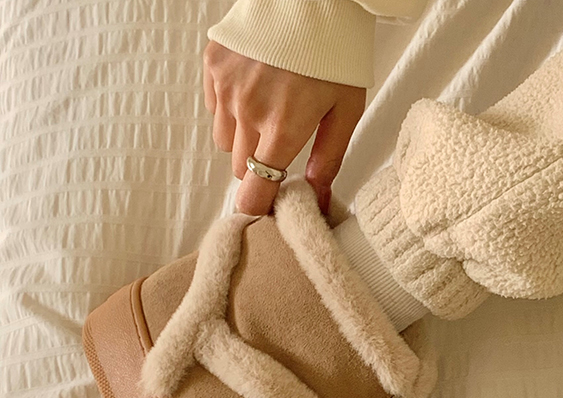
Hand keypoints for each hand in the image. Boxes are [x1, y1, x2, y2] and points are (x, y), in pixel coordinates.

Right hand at [203, 39, 365, 215]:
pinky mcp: (213, 65)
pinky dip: (231, 109)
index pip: (254, 189)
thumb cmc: (335, 57)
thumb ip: (328, 161)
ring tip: (269, 114)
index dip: (258, 206)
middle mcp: (248, 110)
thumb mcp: (345, 112)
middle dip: (258, 168)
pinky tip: (256, 90)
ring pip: (224, 140)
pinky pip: (215, 108)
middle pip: (239, 168)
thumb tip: (319, 202)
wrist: (311, 0)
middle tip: (279, 149)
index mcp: (283, 127)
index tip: (266, 209)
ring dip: (243, 140)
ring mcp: (226, 87)